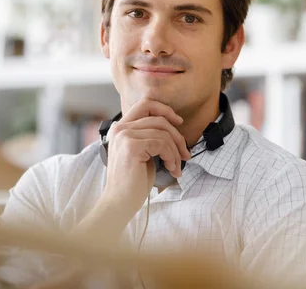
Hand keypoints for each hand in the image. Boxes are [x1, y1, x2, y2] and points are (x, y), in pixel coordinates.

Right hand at [101, 98, 191, 215]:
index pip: (145, 104)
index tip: (178, 122)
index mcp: (121, 128)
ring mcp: (124, 136)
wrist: (120, 202)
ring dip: (175, 151)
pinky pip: (162, 144)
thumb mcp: (143, 153)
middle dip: (177, 136)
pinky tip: (171, 169)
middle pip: (158, 118)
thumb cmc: (133, 181)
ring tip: (175, 166)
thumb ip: (151, 137)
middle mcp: (120, 128)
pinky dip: (172, 157)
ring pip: (163, 132)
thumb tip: (175, 130)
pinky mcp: (131, 146)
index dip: (165, 110)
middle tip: (185, 154)